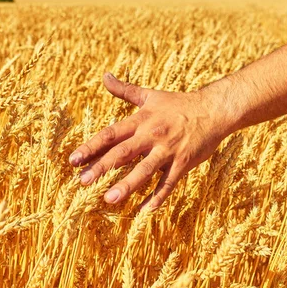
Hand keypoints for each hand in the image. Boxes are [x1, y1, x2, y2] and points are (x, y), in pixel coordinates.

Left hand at [69, 73, 229, 209]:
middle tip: (83, 183)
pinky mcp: (183, 163)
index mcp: (141, 120)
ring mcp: (168, 150)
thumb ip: (125, 90)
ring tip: (109, 199)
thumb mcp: (150, 95)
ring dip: (127, 185)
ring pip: (145, 170)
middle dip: (102, 168)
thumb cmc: (178, 103)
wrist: (213, 110)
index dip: (91, 146)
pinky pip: (168, 183)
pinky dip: (158, 197)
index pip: (110, 134)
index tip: (73, 160)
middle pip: (123, 153)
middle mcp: (151, 135)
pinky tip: (145, 210)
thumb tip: (104, 76)